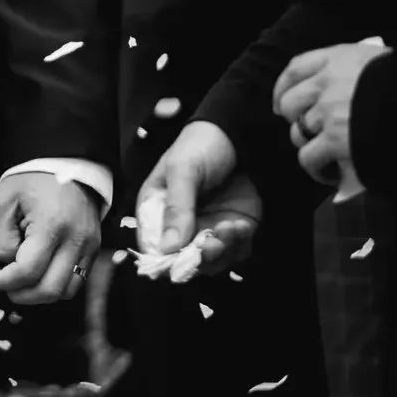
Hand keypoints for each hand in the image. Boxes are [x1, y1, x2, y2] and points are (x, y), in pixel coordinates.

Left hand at [0, 169, 100, 304]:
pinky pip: (76, 281)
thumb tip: (5, 264)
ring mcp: (89, 248)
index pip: (28, 271)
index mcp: (52, 226)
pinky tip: (38, 273)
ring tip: (20, 281)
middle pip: (50, 290)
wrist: (69, 166)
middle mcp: (76, 241)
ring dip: (39, 294)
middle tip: (2, 284)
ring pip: (66, 292)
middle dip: (21, 294)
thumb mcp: (4, 200)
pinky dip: (55, 285)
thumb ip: (0, 237)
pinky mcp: (93, 250)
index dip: (2, 281)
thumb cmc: (35, 180)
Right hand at [138, 120, 261, 274]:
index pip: (154, 247)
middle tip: (215, 241)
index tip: (184, 259)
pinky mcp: (232, 230)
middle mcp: (180, 226)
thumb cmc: (201, 146)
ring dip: (224, 251)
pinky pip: (235, 252)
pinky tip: (242, 225)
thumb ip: (176, 208)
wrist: (239, 135)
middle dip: (202, 257)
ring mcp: (207, 228)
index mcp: (156, 210)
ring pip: (213, 262)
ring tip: (233, 226)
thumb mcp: (182, 170)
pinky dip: (240, 246)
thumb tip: (167, 249)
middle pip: (184, 261)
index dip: (166, 259)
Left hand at [275, 42, 387, 189]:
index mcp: (339, 58)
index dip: (284, 88)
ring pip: (299, 132)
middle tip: (311, 134)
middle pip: (292, 103)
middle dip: (297, 120)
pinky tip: (329, 174)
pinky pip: (309, 157)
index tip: (282, 103)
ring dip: (309, 146)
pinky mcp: (334, 140)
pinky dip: (316, 168)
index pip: (296, 68)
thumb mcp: (381, 65)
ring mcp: (328, 111)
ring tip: (324, 157)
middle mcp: (326, 82)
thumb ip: (357, 74)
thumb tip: (347, 90)